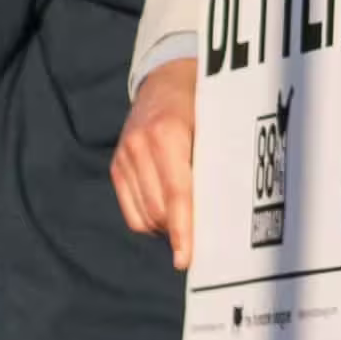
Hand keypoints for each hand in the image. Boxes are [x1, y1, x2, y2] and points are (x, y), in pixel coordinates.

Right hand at [111, 60, 200, 270]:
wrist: (166, 81)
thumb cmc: (201, 107)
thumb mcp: (212, 127)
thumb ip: (213, 164)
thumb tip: (224, 214)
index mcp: (169, 134)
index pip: (178, 194)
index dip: (183, 230)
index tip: (185, 259)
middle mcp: (140, 146)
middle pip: (159, 211)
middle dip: (180, 229)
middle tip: (203, 235)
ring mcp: (124, 157)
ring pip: (144, 216)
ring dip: (166, 227)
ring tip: (187, 220)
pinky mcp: (116, 166)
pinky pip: (132, 212)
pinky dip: (150, 221)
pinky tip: (169, 212)